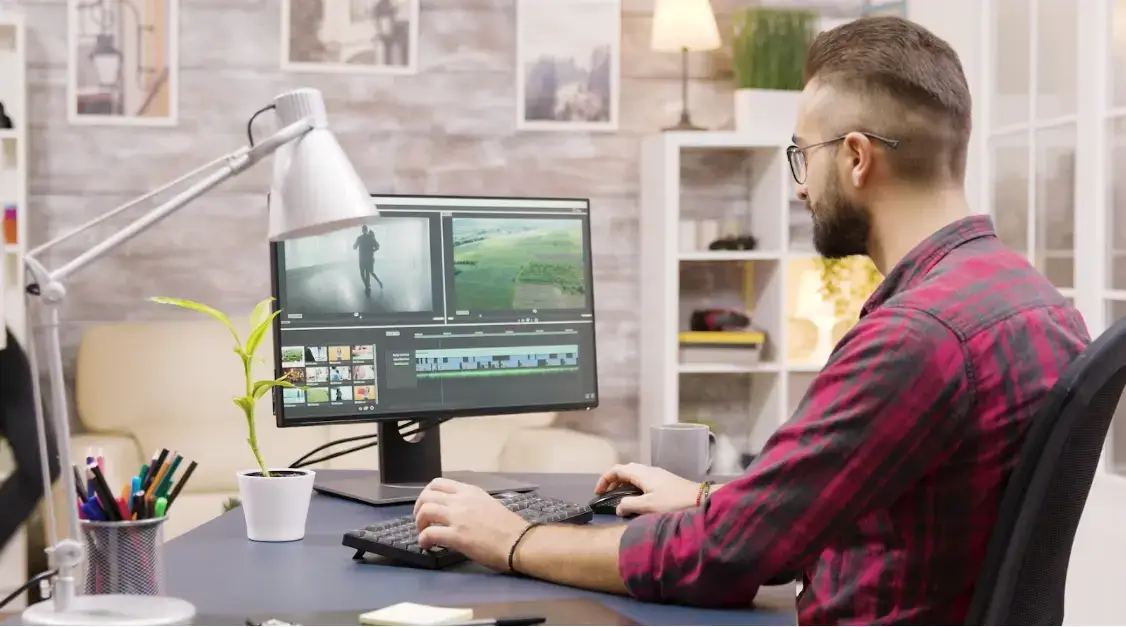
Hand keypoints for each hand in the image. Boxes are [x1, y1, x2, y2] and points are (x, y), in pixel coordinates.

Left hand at [413, 478, 528, 571]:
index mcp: (469, 491)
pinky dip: (423, 539)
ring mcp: (458, 516)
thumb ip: (470, 504)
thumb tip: (457, 513)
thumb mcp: (487, 504)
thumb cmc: (508, 526)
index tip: (427, 506)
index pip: (438, 483)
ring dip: (419, 523)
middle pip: (427, 495)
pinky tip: (427, 545)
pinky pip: (429, 533)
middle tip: (421, 522)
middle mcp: (461, 500)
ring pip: (425, 510)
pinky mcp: (456, 535)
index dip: (426, 494)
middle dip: (418, 509)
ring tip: (423, 533)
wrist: (518, 541)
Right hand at [594, 463, 700, 515]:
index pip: (616, 470)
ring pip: (634, 474)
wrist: (700, 498)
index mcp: (641, 473)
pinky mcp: (664, 480)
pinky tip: (637, 498)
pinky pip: (642, 479)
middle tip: (606, 495)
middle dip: (612, 480)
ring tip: (619, 498)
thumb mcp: (648, 505)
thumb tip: (617, 507)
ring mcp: (657, 474)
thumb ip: (629, 505)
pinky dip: (633, 486)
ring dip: (623, 483)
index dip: (604, 479)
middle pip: (624, 470)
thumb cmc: (673, 501)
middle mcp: (648, 470)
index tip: (598, 493)